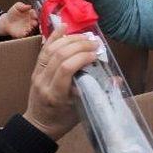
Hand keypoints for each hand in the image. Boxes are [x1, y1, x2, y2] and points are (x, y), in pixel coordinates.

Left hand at [0, 2, 38, 37]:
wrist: (7, 22)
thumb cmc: (13, 13)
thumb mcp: (16, 7)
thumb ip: (22, 5)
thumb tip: (29, 6)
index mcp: (30, 14)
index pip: (35, 14)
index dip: (35, 14)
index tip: (34, 15)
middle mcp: (31, 21)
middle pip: (36, 22)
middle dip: (36, 22)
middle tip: (34, 22)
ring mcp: (28, 27)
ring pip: (32, 29)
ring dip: (31, 28)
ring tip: (29, 28)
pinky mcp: (24, 33)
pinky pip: (26, 34)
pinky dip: (26, 33)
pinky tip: (25, 32)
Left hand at [22, 26, 97, 140]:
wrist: (38, 125)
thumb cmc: (62, 121)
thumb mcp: (81, 111)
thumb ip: (97, 94)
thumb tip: (117, 80)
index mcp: (55, 95)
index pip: (66, 69)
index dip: (82, 57)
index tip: (96, 55)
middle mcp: (44, 82)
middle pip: (59, 56)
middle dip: (79, 46)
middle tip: (95, 43)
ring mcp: (37, 74)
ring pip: (51, 50)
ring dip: (69, 40)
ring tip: (85, 37)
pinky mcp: (35, 69)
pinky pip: (44, 50)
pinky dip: (54, 37)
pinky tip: (64, 27)